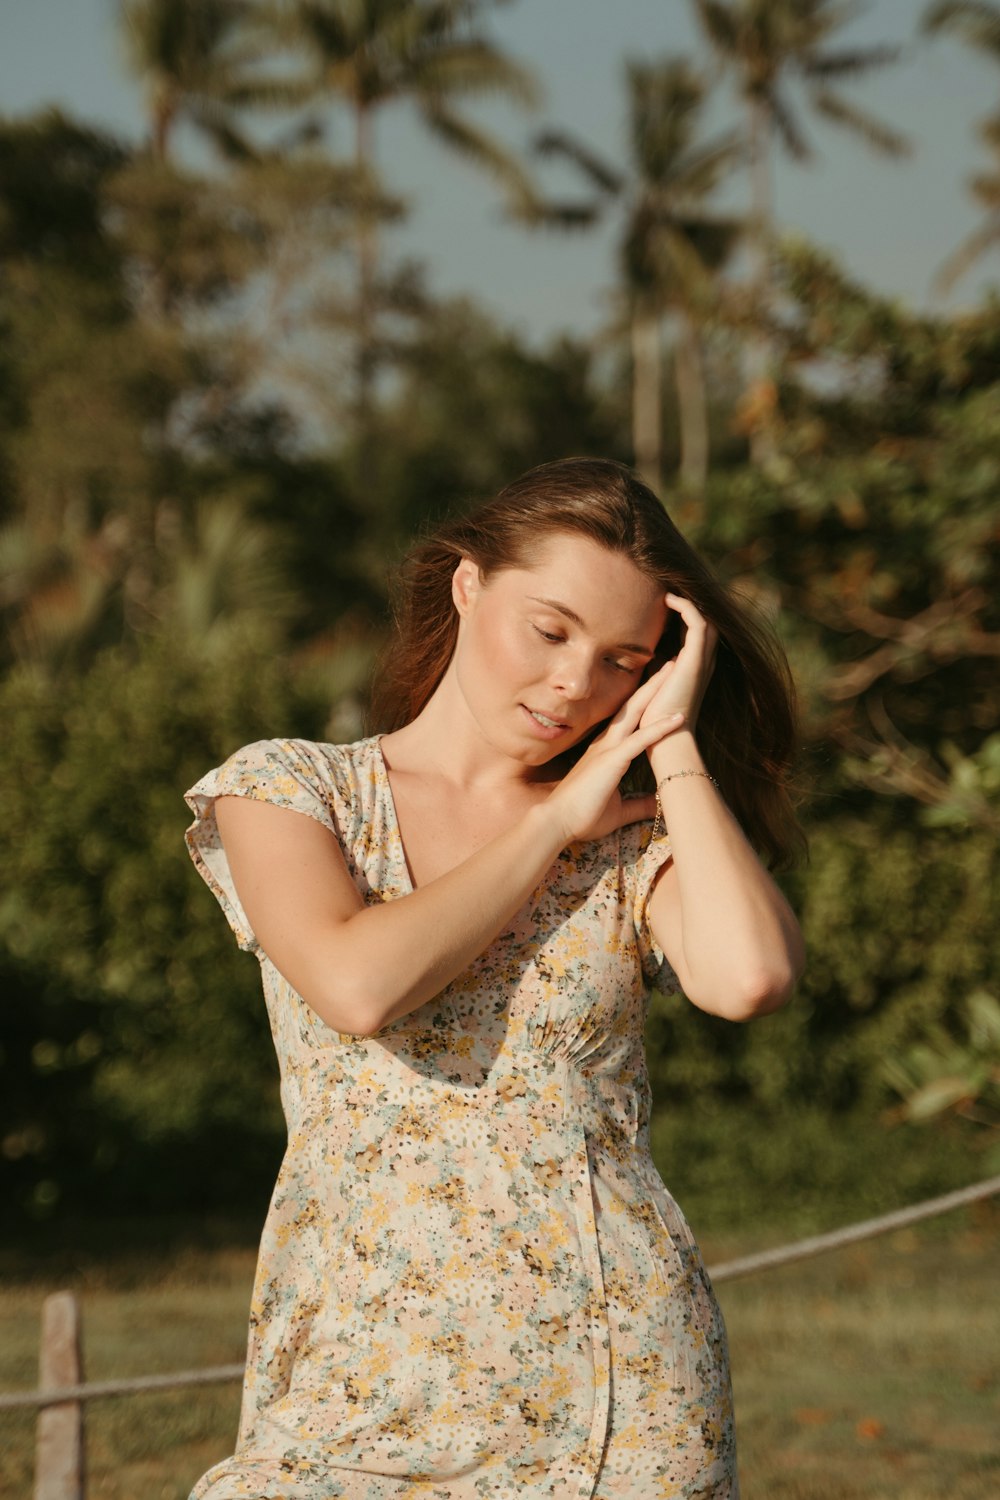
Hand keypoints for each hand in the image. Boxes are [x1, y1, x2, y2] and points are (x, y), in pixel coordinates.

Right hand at [545, 685, 685, 843]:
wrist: (556, 823)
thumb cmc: (582, 816)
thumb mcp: (619, 810)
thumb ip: (639, 804)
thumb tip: (658, 804)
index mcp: (606, 751)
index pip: (629, 719)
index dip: (644, 701)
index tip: (659, 684)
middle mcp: (606, 744)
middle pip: (633, 706)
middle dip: (652, 683)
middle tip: (669, 662)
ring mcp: (608, 750)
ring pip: (636, 713)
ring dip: (656, 691)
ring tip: (674, 670)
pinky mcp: (612, 761)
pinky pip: (640, 740)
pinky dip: (660, 728)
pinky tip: (678, 718)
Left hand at [638, 594, 717, 738]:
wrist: (666, 739)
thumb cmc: (655, 718)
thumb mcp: (655, 685)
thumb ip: (655, 669)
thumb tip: (642, 655)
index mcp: (694, 667)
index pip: (695, 631)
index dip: (684, 612)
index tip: (664, 600)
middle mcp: (703, 661)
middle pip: (706, 621)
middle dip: (690, 602)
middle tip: (669, 588)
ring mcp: (702, 660)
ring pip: (705, 617)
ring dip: (688, 600)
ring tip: (668, 589)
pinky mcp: (695, 660)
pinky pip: (698, 623)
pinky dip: (686, 607)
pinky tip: (668, 599)